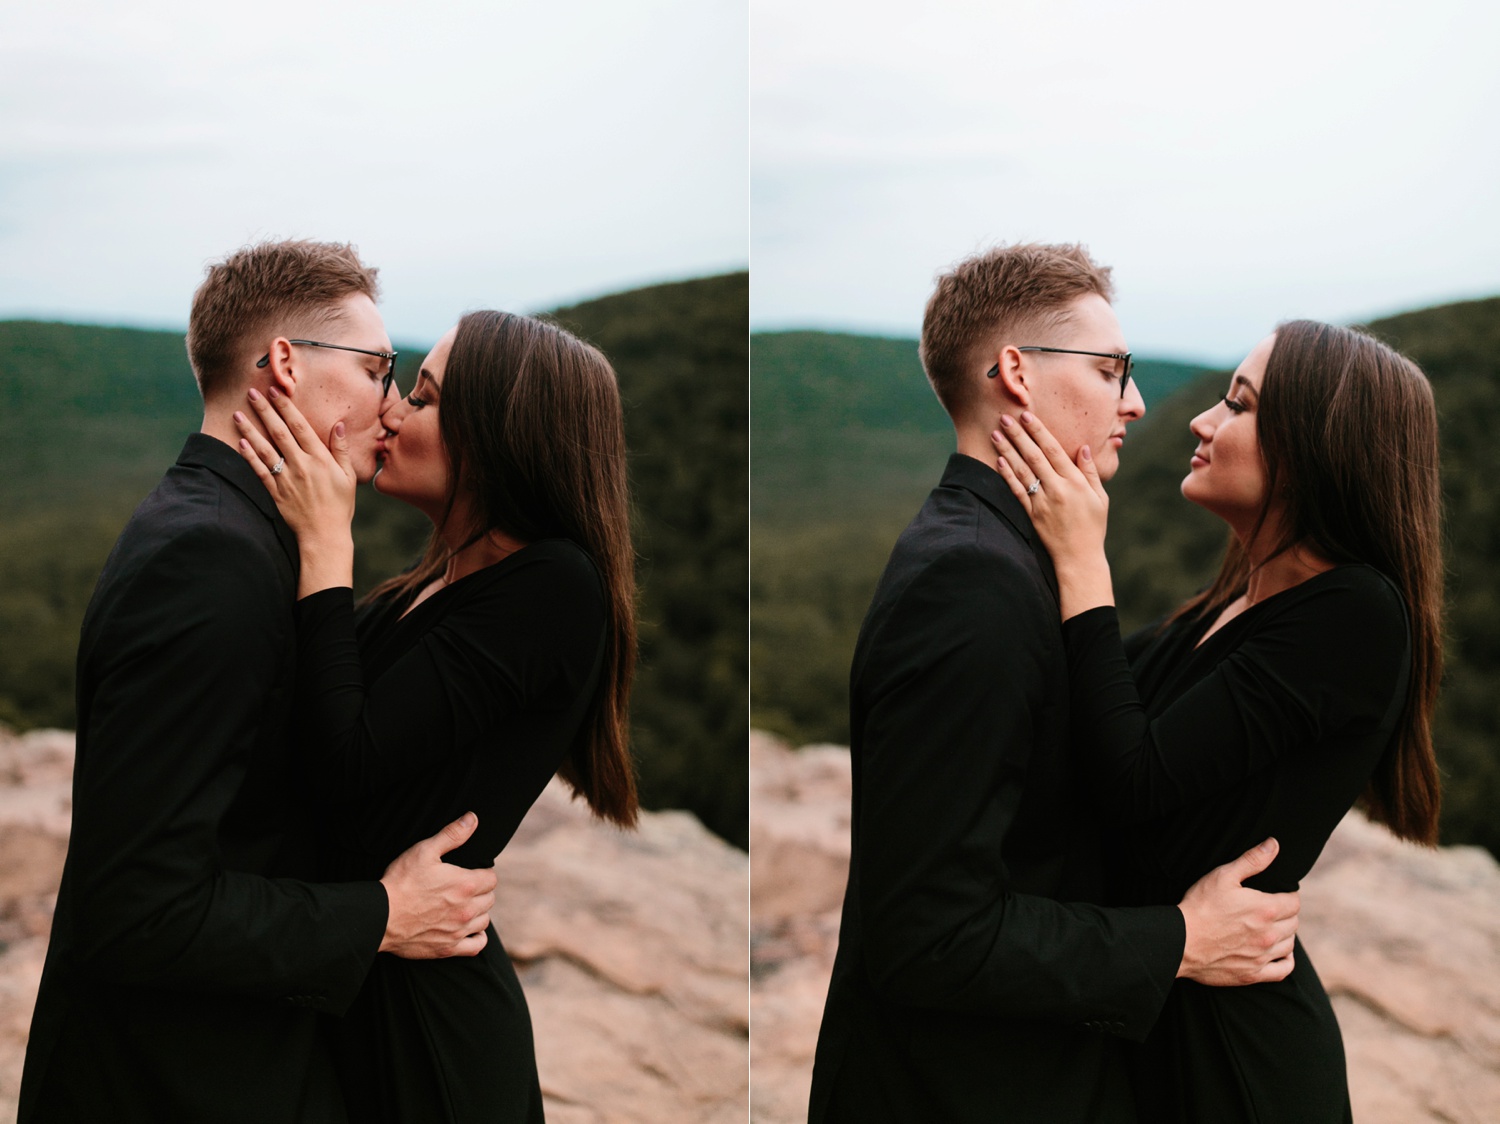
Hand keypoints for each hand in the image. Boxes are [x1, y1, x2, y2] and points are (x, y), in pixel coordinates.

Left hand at [234, 386, 355, 595]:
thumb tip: (338, 425)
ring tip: (238, 413)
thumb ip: (341, 450)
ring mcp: (286, 479)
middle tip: (252, 392)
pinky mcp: (275, 493)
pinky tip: (240, 442)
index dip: (287, 407)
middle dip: (265, 410)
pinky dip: (249, 456)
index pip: (300, 427)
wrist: (325, 535)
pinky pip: (259, 471)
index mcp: (320, 459)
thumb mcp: (347, 477)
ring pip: (265, 449)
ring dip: (250, 430)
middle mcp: (301, 465)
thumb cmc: (340, 506)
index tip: (276, 391)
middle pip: (279, 432)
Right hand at [379, 812, 497, 959]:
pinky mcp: (448, 948)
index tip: (471, 872)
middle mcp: (466, 909)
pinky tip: (467, 929)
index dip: (482, 873)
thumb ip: (452, 834)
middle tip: (464, 888)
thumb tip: (473, 819)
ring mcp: (458, 931)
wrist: (380, 916)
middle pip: (489, 899)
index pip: (491, 878)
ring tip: (463, 906)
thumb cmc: (401, 881)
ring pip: (484, 921)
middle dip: (481, 891)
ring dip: (478, 912)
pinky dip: (476, 937)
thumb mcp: (425, 851)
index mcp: (465, 884)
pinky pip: (476, 945)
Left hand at [990, 412, 1112, 618]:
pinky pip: (1017, 491)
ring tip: (996, 433)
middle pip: (1034, 456)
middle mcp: (1057, 490)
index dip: (1039, 431)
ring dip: (1007, 450)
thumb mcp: (1100, 498)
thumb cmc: (1093, 527)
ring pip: (1022, 471)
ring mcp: (1042, 502)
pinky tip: (998, 461)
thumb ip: (1091, 472)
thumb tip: (1083, 447)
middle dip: (1018, 435)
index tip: (1027, 415)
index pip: (1054, 450)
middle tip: (1005, 417)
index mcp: (1075, 483)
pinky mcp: (1031, 515)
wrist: (1079, 558)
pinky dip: (1007, 475)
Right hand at [1177, 838, 1299, 985]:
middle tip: (1271, 909)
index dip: (1288, 895)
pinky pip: (1283, 969)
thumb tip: (1274, 845)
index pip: (1294, 902)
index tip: (1278, 893)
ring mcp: (1262, 956)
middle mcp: (1269, 934)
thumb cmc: (1200, 906)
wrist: (1180, 941)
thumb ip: (1252, 860)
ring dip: (1285, 934)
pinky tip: (1278, 952)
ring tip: (1271, 927)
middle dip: (1286, 913)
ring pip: (1289, 945)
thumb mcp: (1223, 876)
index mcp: (1265, 909)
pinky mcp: (1253, 974)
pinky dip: (1286, 960)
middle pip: (1294, 923)